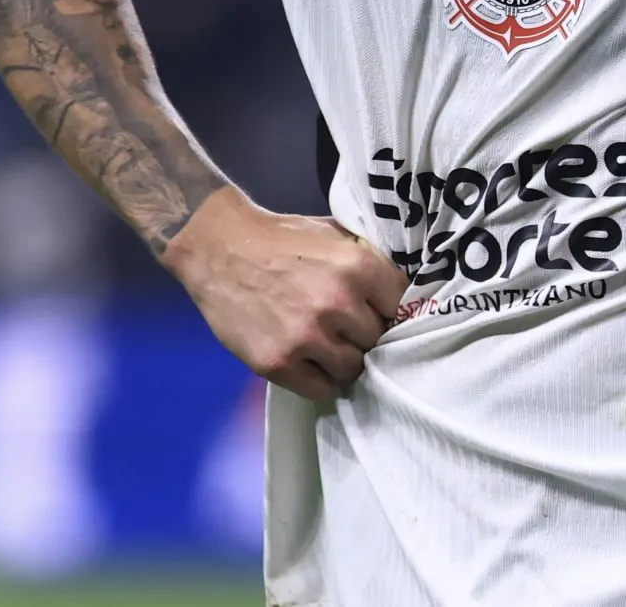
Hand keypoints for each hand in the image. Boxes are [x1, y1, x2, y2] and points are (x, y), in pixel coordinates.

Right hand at [163, 191, 407, 400]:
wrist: (221, 249)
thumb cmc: (283, 239)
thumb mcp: (336, 235)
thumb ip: (369, 263)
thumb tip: (404, 293)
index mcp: (358, 266)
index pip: (402, 307)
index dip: (392, 311)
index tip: (381, 313)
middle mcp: (337, 304)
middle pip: (378, 340)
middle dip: (367, 335)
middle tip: (351, 330)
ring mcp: (307, 337)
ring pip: (353, 368)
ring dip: (346, 360)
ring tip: (332, 347)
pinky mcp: (278, 363)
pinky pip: (321, 389)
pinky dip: (322, 380)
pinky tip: (314, 365)